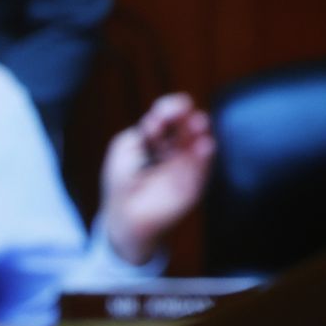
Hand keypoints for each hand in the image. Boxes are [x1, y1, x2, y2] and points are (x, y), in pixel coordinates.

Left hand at [97, 92, 215, 264]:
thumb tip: (156, 119)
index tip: (160, 111)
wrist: (125, 215)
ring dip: (199, 133)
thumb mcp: (124, 148)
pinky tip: (205, 145)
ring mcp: (185, 167)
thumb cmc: (121, 181)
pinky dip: (205, 156)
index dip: (167, 110)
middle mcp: (175, 151)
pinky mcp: (193, 186)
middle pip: (185, 128)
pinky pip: (203, 169)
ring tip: (198, 122)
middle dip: (185, 118)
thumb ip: (141, 132)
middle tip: (182, 110)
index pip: (168, 119)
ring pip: (197, 145)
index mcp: (158, 140)